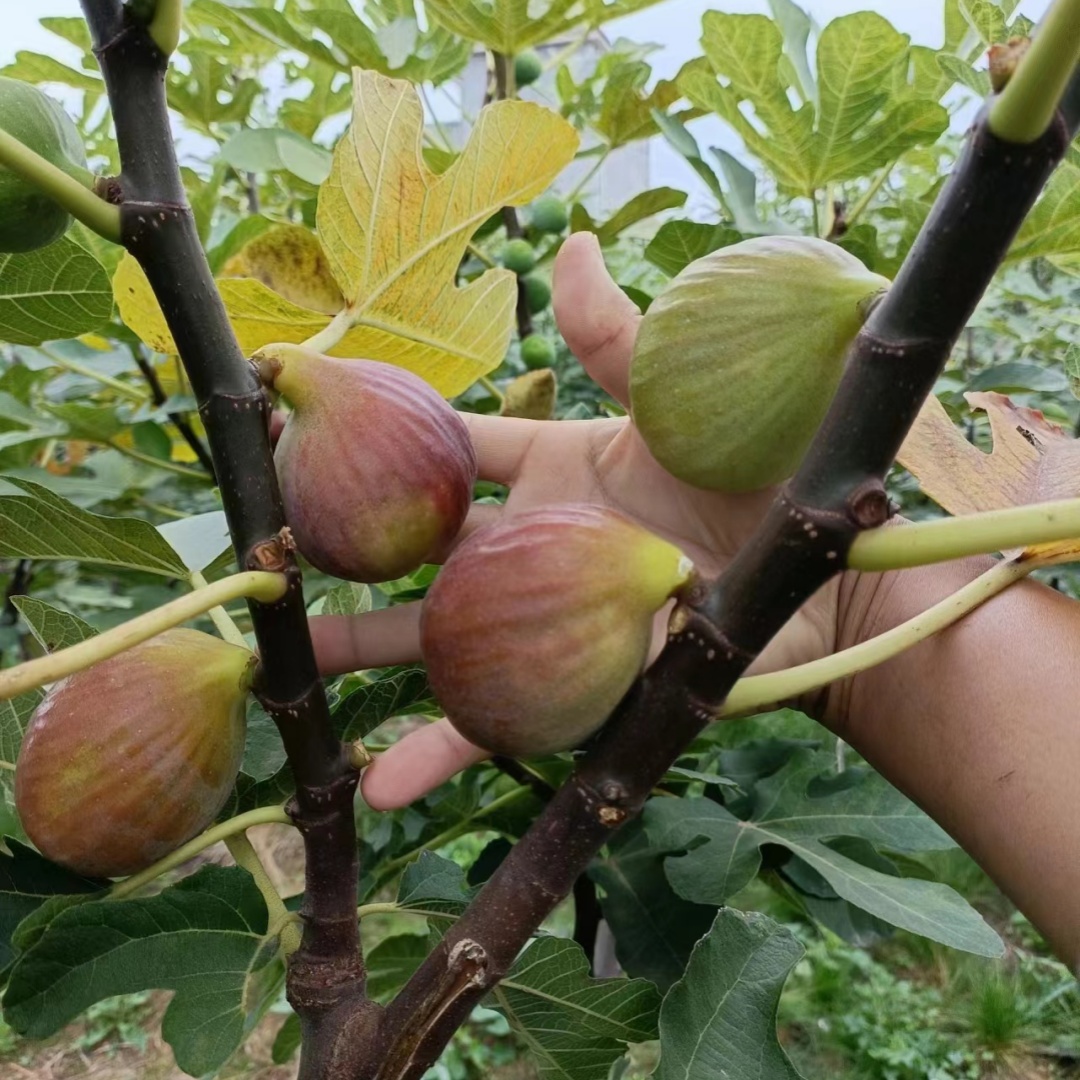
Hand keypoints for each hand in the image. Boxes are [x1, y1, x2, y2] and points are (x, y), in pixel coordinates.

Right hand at [310, 232, 840, 808]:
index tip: (302, 419)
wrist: (832, 575)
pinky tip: (373, 784)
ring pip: (437, 639)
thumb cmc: (773, 472)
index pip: (453, 452)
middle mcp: (538, 548)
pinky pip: (499, 724)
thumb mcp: (683, 396)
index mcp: (558, 474)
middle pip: (420, 550)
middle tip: (266, 543)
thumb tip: (568, 244)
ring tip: (287, 663)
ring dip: (362, 655)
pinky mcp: (576, 688)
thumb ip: (617, 337)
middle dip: (346, 549)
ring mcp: (549, 622)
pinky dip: (439, 753)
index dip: (385, 432)